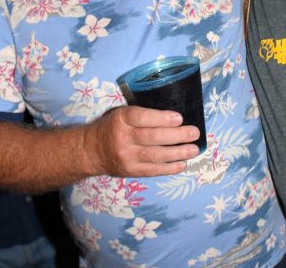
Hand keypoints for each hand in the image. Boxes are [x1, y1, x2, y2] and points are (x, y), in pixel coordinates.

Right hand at [82, 106, 200, 176]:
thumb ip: (142, 115)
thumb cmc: (113, 127)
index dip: (161, 118)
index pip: (141, 117)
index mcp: (121, 119)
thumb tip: (175, 118)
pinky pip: (153, 170)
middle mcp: (123, 138)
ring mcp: (127, 157)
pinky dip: (170, 168)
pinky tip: (183, 163)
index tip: (179, 118)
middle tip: (194, 133)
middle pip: (152, 137)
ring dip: (178, 153)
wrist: (91, 151)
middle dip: (177, 136)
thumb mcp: (121, 114)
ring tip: (194, 149)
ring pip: (155, 155)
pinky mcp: (131, 171)